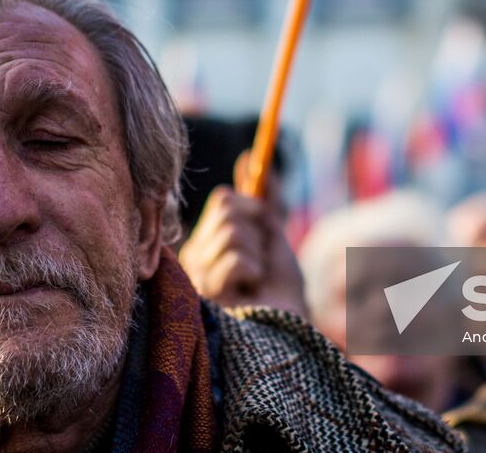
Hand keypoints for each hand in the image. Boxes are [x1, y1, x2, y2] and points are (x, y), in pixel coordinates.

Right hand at [178, 150, 307, 317]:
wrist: (291, 330)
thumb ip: (264, 197)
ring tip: (255, 282)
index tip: (267, 228)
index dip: (254, 208)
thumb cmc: (281, 289)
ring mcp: (195, 275)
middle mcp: (194, 256)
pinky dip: (254, 272)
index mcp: (208, 240)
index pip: (225, 198)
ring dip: (257, 255)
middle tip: (261, 262)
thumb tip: (250, 155)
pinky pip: (234, 259)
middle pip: (226, 207)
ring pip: (231, 231)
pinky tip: (250, 293)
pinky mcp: (203, 294)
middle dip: (257, 231)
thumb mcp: (275, 234)